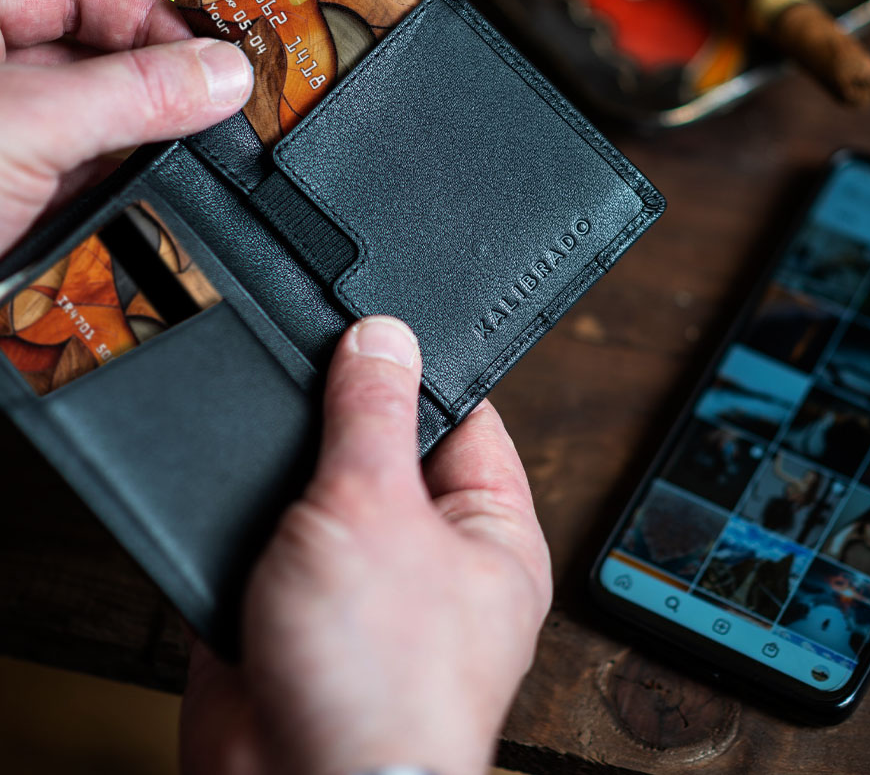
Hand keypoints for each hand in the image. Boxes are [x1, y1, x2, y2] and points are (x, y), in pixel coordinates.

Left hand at [0, 0, 252, 256]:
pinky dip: (134, 184)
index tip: (207, 61)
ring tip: (190, 152)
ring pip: (108, 119)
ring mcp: (15, 137)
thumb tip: (219, 76)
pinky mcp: (31, 194)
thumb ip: (131, 95)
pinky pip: (100, 175)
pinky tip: (153, 191)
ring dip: (151, 138)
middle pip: (101, 53)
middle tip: (214, 107)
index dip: (148, 16)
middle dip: (160, 80)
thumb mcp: (25, 126)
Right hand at [180, 316, 552, 774]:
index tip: (377, 329)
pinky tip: (238, 492)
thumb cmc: (381, 685)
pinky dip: (251, 509)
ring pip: (323, 485)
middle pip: (387, 444)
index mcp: (487, 528)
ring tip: (273, 445)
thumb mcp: (377, 510)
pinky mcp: (295, 599)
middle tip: (308, 374)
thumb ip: (374, 416)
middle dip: (342, 414)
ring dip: (290, 465)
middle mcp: (429, 550)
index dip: (420, 368)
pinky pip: (274, 529)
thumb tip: (384, 339)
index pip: (465, 417)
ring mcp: (360, 575)